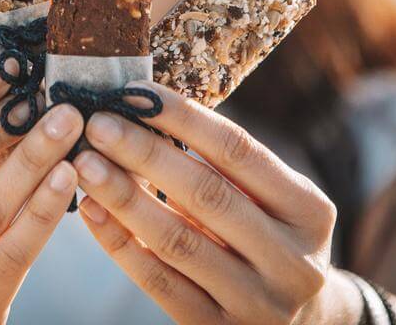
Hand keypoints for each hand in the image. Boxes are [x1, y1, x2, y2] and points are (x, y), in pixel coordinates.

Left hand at [74, 81, 353, 324]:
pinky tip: (92, 211)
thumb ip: (228, 166)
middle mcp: (291, 260)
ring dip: (124, 197)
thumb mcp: (276, 202)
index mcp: (309, 212)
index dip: (185, 119)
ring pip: (176, 242)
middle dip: (145, 153)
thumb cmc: (271, 239)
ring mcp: (255, 302)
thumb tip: (147, 108)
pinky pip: (158, 282)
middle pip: (206, 194)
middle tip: (98, 124)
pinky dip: (120, 243)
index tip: (137, 93)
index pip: (240, 151)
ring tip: (86, 163)